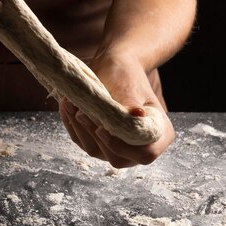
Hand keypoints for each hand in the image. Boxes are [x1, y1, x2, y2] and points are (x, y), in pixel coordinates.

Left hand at [58, 53, 174, 167]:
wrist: (113, 69)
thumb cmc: (127, 75)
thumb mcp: (131, 86)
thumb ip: (132, 103)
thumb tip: (138, 114)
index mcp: (159, 134)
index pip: (146, 153)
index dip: (125, 146)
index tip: (103, 129)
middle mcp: (138, 147)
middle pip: (117, 156)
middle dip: (96, 135)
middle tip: (82, 112)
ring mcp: (116, 148)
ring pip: (95, 150)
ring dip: (80, 128)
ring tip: (71, 104)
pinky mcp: (96, 143)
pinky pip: (81, 141)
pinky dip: (71, 125)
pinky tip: (66, 106)